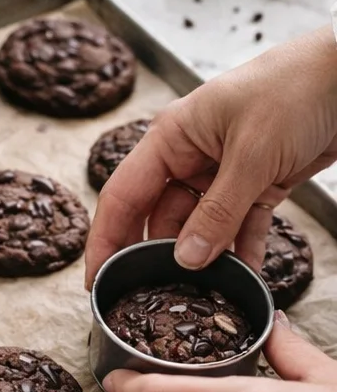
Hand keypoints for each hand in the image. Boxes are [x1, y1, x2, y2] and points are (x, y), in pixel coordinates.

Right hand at [85, 25, 336, 287]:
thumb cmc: (293, 90)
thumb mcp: (251, 154)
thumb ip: (219, 211)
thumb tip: (186, 258)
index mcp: (171, 137)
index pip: (123, 194)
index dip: (106, 239)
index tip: (97, 281)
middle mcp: (190, 155)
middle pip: (159, 216)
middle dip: (157, 257)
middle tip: (152, 301)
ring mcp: (223, 171)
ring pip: (201, 226)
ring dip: (205, 258)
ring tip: (204, 297)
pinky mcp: (258, 183)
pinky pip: (240, 226)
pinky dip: (243, 251)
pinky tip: (246, 279)